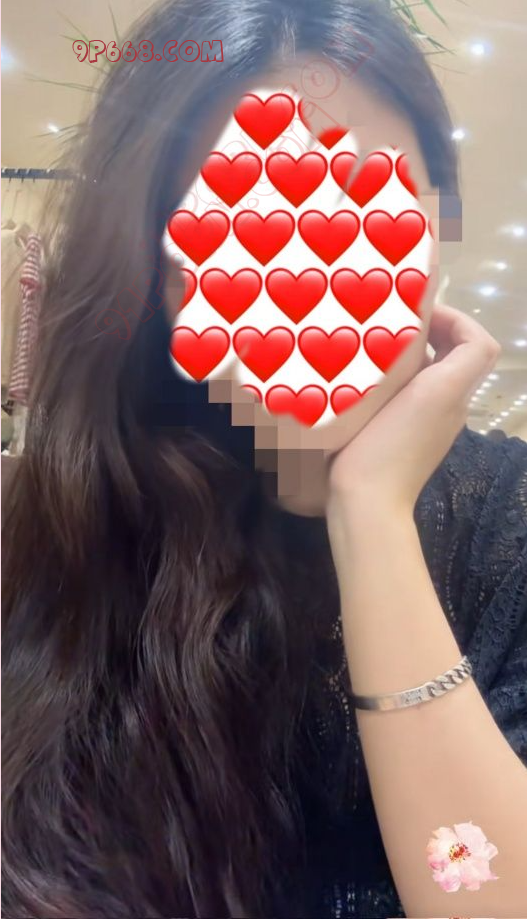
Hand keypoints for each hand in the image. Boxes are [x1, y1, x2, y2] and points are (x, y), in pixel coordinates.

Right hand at [326, 304, 500, 514]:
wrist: (366, 501)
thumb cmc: (393, 444)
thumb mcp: (436, 392)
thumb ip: (460, 357)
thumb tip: (443, 325)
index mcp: (455, 390)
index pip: (477, 343)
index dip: (455, 319)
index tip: (417, 314)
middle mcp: (449, 406)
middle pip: (454, 357)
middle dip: (430, 333)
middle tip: (393, 325)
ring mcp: (428, 424)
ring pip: (431, 376)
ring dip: (411, 355)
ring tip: (377, 346)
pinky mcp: (407, 438)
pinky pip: (413, 396)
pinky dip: (398, 380)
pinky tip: (367, 380)